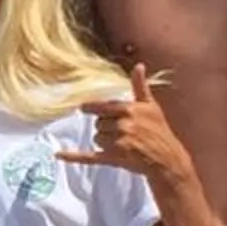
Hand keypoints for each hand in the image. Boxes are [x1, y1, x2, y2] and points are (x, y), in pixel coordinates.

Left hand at [55, 63, 191, 179]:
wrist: (167, 160)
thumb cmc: (160, 131)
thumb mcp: (151, 106)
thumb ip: (140, 86)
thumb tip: (138, 65)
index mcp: (128, 110)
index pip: (102, 108)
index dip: (93, 109)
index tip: (83, 108)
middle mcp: (122, 125)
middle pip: (98, 124)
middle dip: (107, 127)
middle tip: (123, 133)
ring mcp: (117, 143)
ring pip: (97, 138)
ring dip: (105, 141)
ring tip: (123, 145)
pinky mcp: (113, 159)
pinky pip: (88, 156)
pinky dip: (73, 156)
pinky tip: (59, 155)